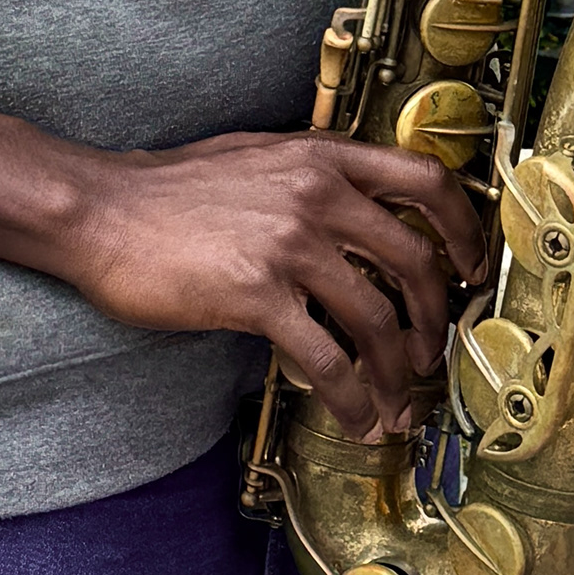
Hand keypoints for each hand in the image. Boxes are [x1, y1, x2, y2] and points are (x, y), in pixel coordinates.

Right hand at [61, 129, 487, 442]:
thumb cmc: (170, 189)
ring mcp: (290, 243)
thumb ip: (310, 173)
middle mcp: (316, 192)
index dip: (464, 231)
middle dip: (434, 320)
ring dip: (397, 372)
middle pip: (416, 262)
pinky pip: (328, 359)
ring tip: (394, 398)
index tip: (473, 269)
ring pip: (378, 319)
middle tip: (431, 353)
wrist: (101, 211)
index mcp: (321, 155)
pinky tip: (355, 419)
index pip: (426, 182)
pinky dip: (352, 400)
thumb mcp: (255, 156)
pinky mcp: (259, 293)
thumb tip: (358, 204)